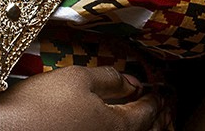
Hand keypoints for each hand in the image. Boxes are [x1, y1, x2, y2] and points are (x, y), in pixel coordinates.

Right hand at [0, 65, 171, 130]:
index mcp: (115, 127)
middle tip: (158, 107)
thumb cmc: (44, 103)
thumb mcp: (78, 79)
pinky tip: (103, 122)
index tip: (159, 91)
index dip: (153, 100)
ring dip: (133, 127)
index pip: (144, 114)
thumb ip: (108, 79)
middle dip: (151, 119)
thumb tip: (132, 82)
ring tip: (137, 117)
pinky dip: (114, 130)